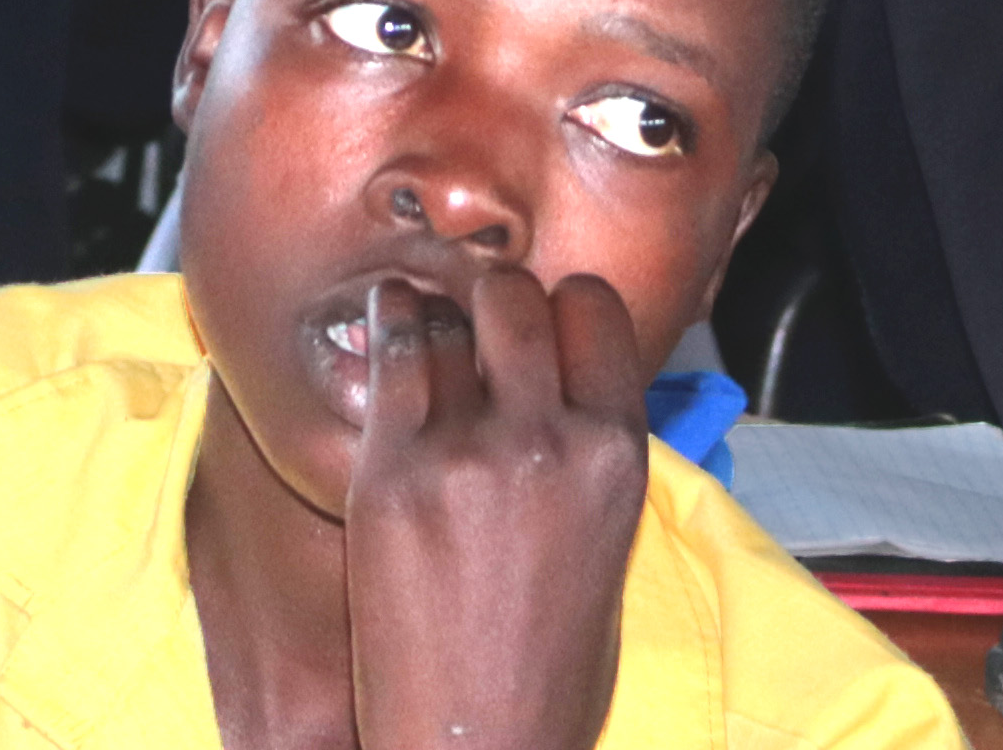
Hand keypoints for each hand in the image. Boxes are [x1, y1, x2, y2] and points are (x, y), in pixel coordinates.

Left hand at [340, 264, 652, 749]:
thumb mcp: (605, 545)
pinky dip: (387, 328)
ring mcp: (465, 452)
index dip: (565, 303)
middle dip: (496, 299)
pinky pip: (387, 356)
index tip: (546, 315)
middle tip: (479, 323)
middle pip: (517, 296)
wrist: (477, 741)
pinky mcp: (390, 469)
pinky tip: (386, 328)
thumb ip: (586, 455)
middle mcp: (547, 441)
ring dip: (434, 311)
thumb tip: (562, 386)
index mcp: (616, 458)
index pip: (595, 311)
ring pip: (446, 313)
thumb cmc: (546, 665)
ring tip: (423, 323)